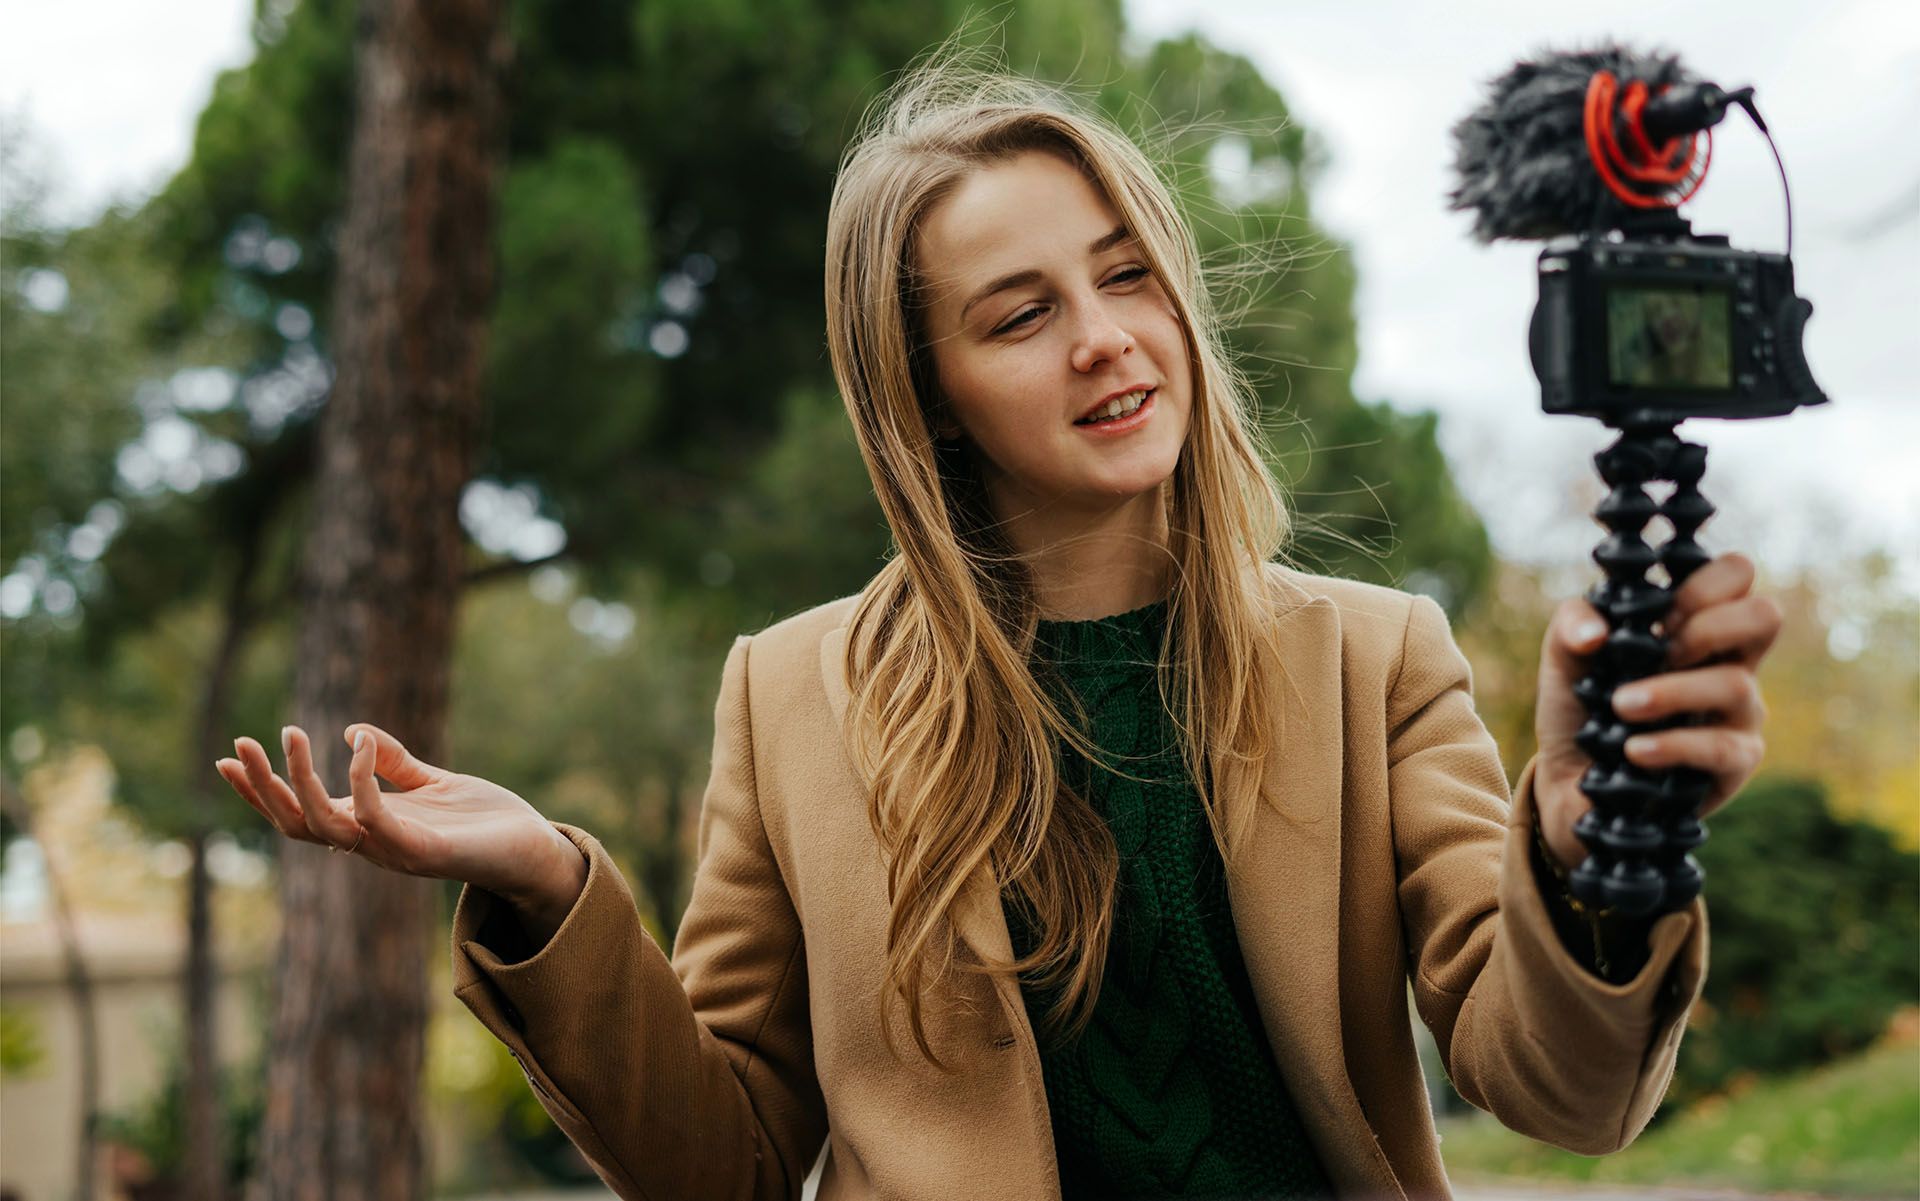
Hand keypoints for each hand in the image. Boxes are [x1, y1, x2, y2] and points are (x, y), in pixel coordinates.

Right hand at [214, 723, 585, 915]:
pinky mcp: (422, 852)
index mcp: (368, 827)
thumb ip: (395, 762)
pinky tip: (361, 742)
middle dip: (262, 787)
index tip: (227, 758)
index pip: (299, 814)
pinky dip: (362, 779)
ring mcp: (393, 851)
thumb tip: (353, 732)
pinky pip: (375, 816)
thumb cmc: (486, 822)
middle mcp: (372, 844)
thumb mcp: (433, 782)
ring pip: (324, 823)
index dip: (261, 791)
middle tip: (240, 745)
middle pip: (295, 824)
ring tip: (291, 733)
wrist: (535, 851)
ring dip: (300, 780)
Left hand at [1534, 552, 1782, 871]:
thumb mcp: (1565, 659)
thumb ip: (1571, 624)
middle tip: (1657, 651)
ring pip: (1736, 685)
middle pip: (1765, 616)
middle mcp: (1730, 661)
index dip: (1702, 583)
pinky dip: (1673, 744)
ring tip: (1621, 706)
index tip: (1656, 616)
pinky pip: (1722, 747)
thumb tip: (1596, 632)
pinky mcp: (1734, 762)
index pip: (1736, 574)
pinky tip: (1634, 749)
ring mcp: (1739, 713)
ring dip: (1671, 691)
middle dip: (1706, 627)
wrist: (1572, 781)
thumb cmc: (1583, 708)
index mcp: (1699, 624)